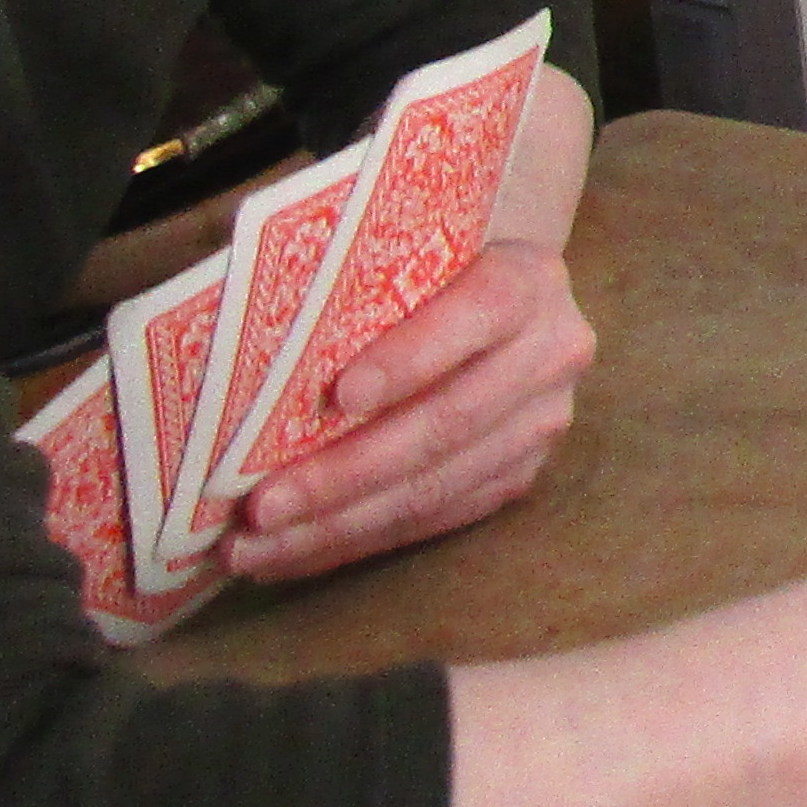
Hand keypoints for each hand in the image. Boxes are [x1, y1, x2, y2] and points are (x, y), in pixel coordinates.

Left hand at [227, 237, 599, 578]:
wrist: (495, 302)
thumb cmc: (423, 271)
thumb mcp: (412, 254)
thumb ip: (362, 283)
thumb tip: (254, 343)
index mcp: (527, 281)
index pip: (477, 313)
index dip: (412, 357)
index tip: (338, 396)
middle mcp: (551, 353)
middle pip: (447, 422)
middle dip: (346, 472)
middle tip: (260, 506)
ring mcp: (543, 423)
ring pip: (437, 486)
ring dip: (338, 525)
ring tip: (254, 549)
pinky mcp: (521, 475)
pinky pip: (436, 521)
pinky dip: (358, 541)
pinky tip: (294, 553)